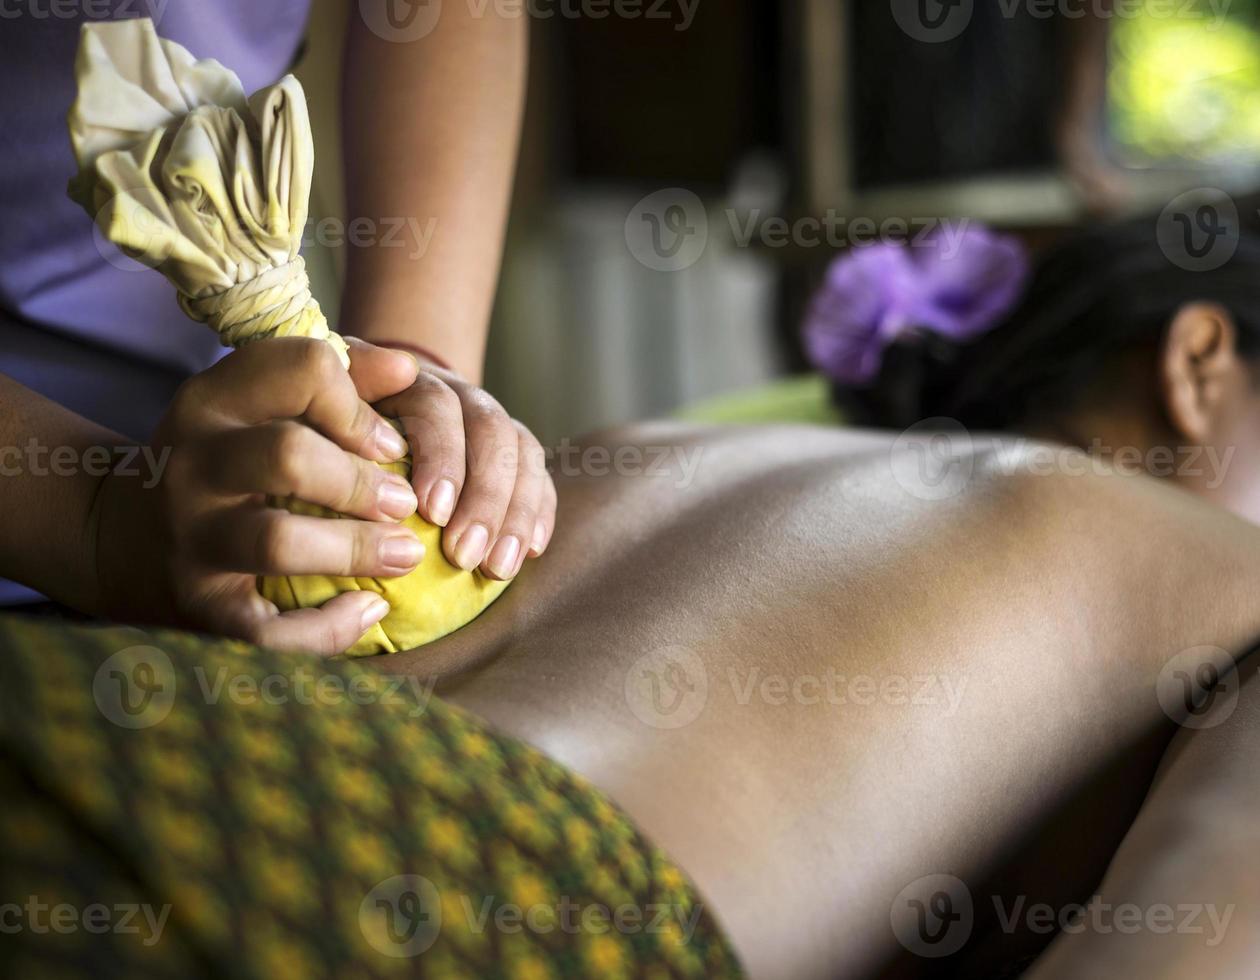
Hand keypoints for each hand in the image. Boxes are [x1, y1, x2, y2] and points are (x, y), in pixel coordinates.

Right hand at [93, 338, 424, 654]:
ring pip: (277, 541)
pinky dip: (327, 626)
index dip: (358, 403)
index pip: (300, 369)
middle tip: (406, 503)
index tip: (389, 442)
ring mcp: (192, 538)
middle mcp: (194, 464)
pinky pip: (268, 629)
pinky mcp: (201, 607)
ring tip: (405, 554)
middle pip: (289, 456)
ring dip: (356, 550)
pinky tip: (368, 609)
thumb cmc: (230, 460)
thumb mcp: (264, 406)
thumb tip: (407, 367)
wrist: (125, 537)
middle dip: (362, 482)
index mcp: (215, 401)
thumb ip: (342, 380)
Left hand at [350, 339, 555, 580]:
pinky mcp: (514, 453)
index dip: (442, 456)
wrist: (377, 401)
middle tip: (464, 555)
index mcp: (412, 380)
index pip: (439, 407)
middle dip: (484, 498)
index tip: (433, 512)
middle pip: (491, 432)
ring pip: (523, 454)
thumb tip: (384, 390)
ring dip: (515, 514)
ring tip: (496, 568)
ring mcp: (493, 423)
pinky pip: (540, 477)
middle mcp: (461, 395)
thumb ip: (343, 390)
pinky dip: (539, 513)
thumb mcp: (325, 403)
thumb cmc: (339, 422)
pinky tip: (531, 552)